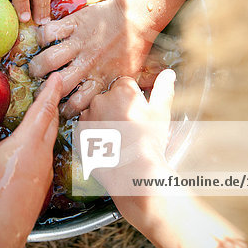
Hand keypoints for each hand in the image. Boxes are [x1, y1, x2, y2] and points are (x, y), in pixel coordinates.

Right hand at [0, 74, 62, 247]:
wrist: (2, 230)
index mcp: (28, 143)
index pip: (44, 109)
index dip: (52, 90)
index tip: (59, 77)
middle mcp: (42, 153)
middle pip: (52, 121)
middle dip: (53, 103)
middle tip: (53, 89)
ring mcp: (45, 168)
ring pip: (51, 138)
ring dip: (50, 122)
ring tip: (45, 112)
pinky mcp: (44, 181)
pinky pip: (48, 153)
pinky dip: (45, 141)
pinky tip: (34, 145)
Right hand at [29, 0, 198, 116]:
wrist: (138, 16)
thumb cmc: (133, 46)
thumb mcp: (127, 74)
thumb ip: (111, 90)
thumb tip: (102, 105)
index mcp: (101, 79)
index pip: (77, 103)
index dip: (64, 108)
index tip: (59, 105)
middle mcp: (88, 64)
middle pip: (58, 83)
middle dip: (45, 88)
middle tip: (42, 87)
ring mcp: (79, 44)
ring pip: (49, 59)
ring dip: (38, 65)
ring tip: (37, 67)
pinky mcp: (74, 24)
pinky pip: (50, 31)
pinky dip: (42, 36)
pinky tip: (45, 40)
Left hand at [81, 71, 247, 247]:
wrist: (133, 173)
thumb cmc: (149, 143)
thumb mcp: (161, 113)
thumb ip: (163, 89)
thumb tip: (168, 73)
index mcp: (121, 91)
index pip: (125, 84)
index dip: (132, 97)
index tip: (137, 110)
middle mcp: (100, 100)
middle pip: (108, 97)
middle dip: (116, 106)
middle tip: (128, 125)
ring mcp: (87, 117)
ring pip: (95, 111)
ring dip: (102, 119)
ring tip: (117, 137)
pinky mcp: (79, 134)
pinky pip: (85, 128)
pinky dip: (93, 133)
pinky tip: (106, 144)